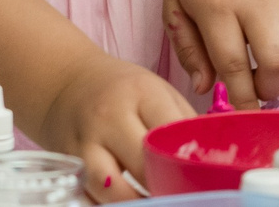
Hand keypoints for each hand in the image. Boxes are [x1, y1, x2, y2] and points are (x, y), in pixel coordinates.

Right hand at [32, 52, 190, 205]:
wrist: (68, 83)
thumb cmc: (122, 89)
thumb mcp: (157, 90)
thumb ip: (182, 121)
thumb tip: (210, 155)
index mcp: (140, 94)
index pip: (168, 133)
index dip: (185, 160)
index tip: (200, 178)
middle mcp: (109, 118)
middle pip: (141, 164)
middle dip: (163, 185)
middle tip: (180, 194)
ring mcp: (84, 143)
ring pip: (109, 188)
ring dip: (134, 201)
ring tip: (154, 202)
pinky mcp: (67, 164)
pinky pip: (87, 195)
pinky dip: (106, 203)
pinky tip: (126, 201)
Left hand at [164, 0, 278, 108]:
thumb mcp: (176, 0)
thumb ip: (187, 47)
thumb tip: (205, 87)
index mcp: (218, 2)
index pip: (232, 62)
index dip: (239, 97)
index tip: (241, 113)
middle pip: (278, 60)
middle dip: (270, 88)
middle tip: (259, 87)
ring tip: (278, 69)